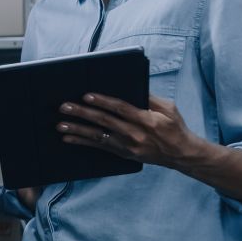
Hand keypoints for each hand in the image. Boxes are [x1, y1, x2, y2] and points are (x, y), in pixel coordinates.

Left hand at [55, 93, 200, 169]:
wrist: (181, 154)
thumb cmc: (175, 127)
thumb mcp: (168, 108)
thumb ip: (149, 98)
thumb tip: (131, 86)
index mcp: (147, 120)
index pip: (120, 109)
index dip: (103, 102)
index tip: (86, 96)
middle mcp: (135, 134)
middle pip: (104, 122)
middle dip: (82, 113)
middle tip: (64, 107)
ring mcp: (128, 146)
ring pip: (98, 137)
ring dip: (77, 130)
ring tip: (60, 125)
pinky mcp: (123, 154)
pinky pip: (99, 148)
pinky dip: (82, 143)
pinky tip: (68, 139)